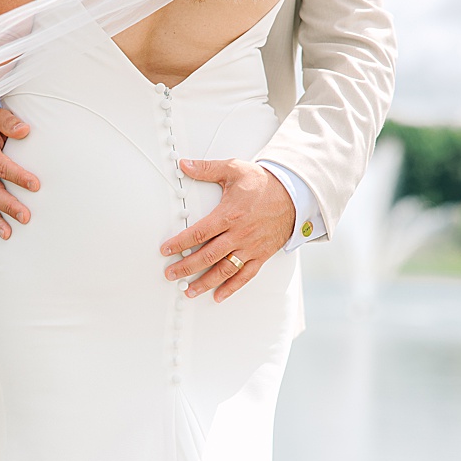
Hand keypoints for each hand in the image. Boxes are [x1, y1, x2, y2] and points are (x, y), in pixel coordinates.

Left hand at [161, 159, 295, 301]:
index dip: (179, 243)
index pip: (198, 234)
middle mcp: (239, 235)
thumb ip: (206, 169)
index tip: (165, 250)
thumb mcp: (234, 169)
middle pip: (208, 256)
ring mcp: (251, 247)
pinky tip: (218, 296)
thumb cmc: (263, 183)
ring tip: (189, 291)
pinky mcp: (261, 255)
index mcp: (229, 215)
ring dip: (205, 282)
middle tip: (170, 274)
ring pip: (225, 270)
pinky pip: (246, 275)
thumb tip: (184, 164)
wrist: (295, 193)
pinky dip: (232, 287)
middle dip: (186, 267)